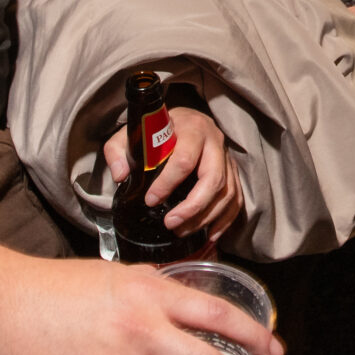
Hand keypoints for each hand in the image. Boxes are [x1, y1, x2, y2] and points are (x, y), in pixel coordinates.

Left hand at [101, 103, 244, 242]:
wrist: (182, 120)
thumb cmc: (158, 128)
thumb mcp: (134, 133)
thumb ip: (118, 151)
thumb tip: (120, 176)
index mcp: (192, 128)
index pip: (184, 160)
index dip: (167, 184)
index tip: (150, 200)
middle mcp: (215, 141)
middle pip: (213, 179)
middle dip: (192, 207)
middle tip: (170, 224)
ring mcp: (227, 158)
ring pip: (226, 193)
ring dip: (206, 218)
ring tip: (182, 231)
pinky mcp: (232, 172)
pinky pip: (236, 199)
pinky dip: (224, 220)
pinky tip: (209, 235)